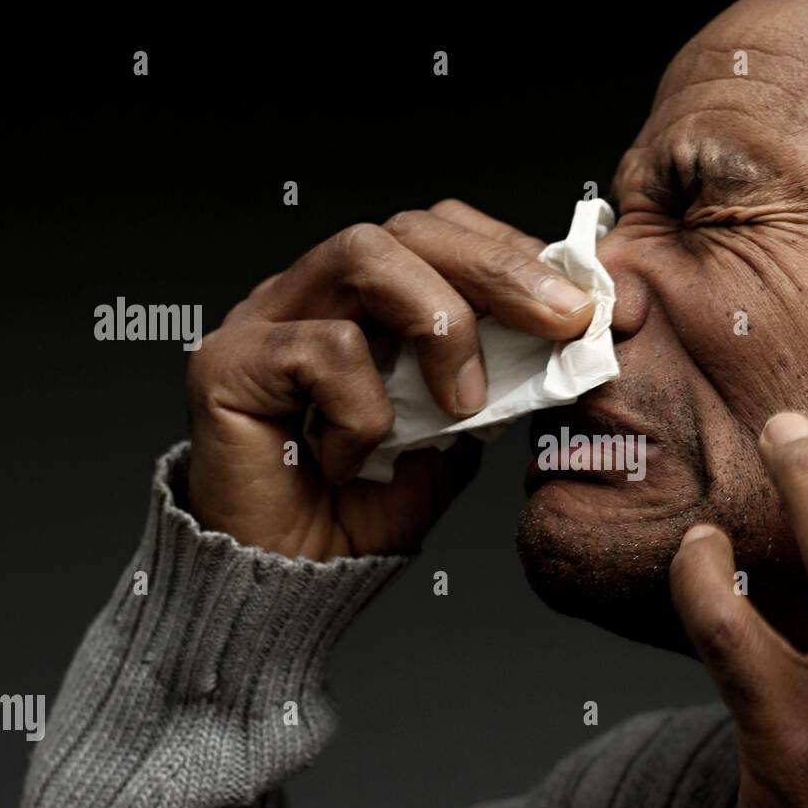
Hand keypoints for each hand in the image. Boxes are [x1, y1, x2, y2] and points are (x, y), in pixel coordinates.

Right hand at [186, 200, 593, 557]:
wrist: (298, 579)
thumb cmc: (367, 505)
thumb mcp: (457, 430)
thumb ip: (495, 373)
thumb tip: (563, 330)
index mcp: (365, 300)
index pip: (440, 234)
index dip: (511, 255)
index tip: (579, 304)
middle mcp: (313, 292)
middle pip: (408, 228)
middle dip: (499, 268)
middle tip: (563, 319)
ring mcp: (266, 318)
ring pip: (365, 255)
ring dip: (438, 323)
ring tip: (462, 401)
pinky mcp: (228, 362)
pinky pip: (324, 348)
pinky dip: (363, 409)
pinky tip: (349, 458)